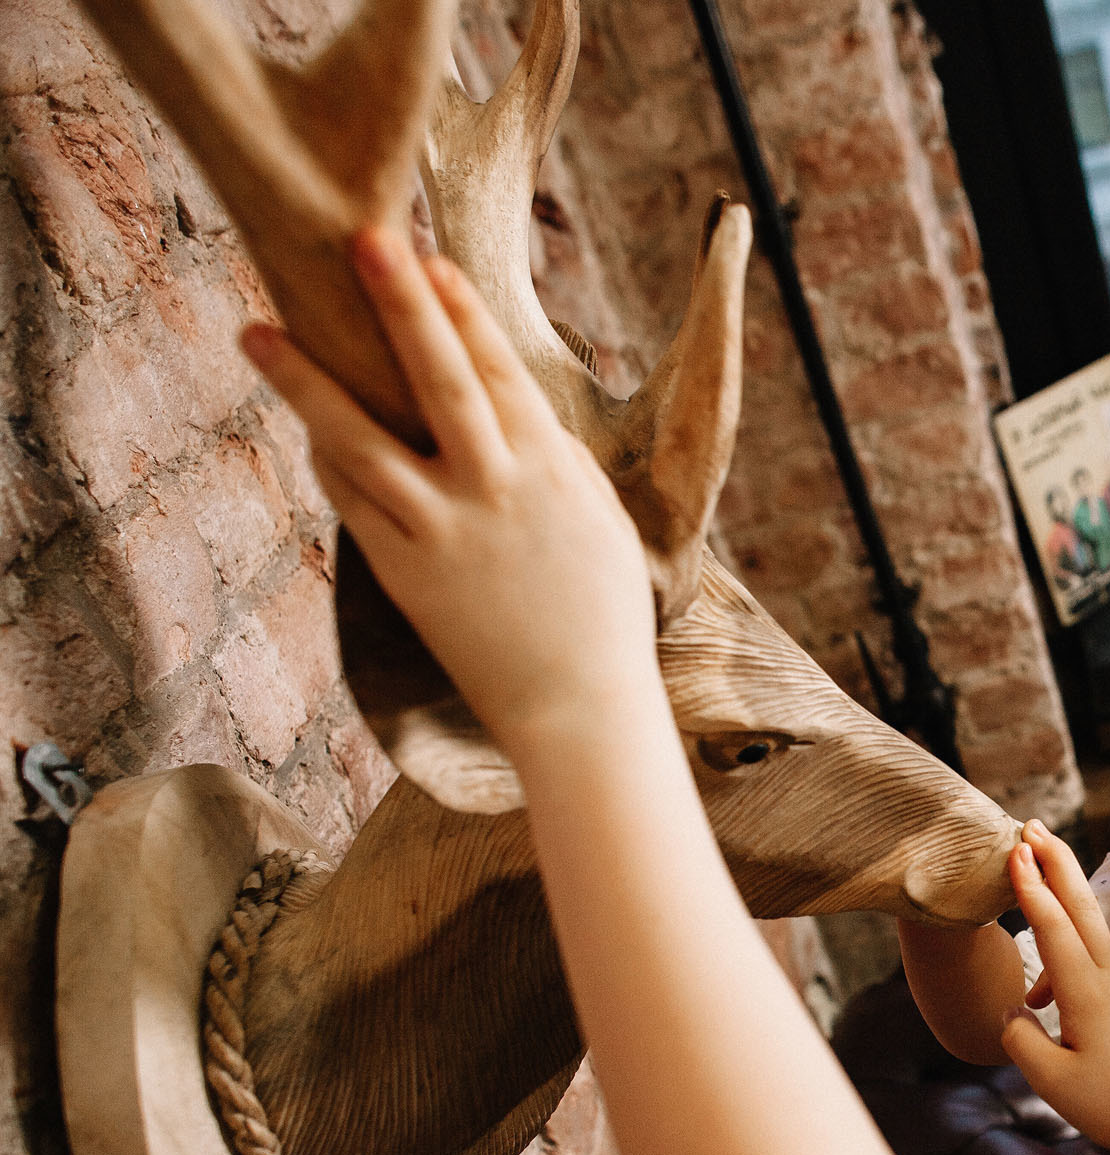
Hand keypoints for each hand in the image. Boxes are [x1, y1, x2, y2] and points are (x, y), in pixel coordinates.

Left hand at [242, 228, 662, 752]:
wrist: (580, 707)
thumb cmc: (602, 614)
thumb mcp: (599, 521)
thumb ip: (557, 460)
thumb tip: (515, 407)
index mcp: (552, 469)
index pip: (499, 370)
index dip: (462, 310)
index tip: (428, 256)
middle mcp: (494, 490)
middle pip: (440, 380)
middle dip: (402, 306)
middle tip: (363, 240)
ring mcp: (443, 530)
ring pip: (362, 440)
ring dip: (306, 383)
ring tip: (255, 332)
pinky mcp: (406, 573)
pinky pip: (352, 502)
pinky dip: (327, 459)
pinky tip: (303, 425)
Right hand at [1002, 821, 1109, 1154]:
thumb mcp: (1053, 1082)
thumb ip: (1021, 1039)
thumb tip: (1014, 1012)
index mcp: (1088, 993)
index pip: (1055, 926)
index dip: (1032, 885)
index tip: (1016, 848)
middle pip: (1082, 906)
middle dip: (1055, 861)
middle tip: (1031, 827)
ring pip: (1087, 942)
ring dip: (1056, 923)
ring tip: (1032, 985)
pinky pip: (1097, 972)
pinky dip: (1070, 970)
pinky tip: (1053, 1010)